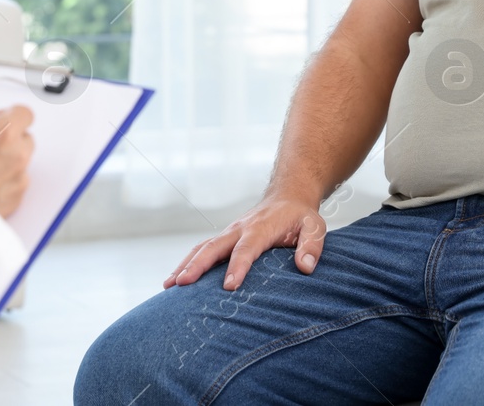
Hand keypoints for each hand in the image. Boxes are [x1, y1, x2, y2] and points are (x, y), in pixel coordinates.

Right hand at [0, 105, 34, 218]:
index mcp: (3, 134)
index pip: (24, 113)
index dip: (8, 115)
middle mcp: (17, 155)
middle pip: (24, 137)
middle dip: (8, 139)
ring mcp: (19, 179)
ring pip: (21, 161)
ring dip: (7, 160)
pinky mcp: (17, 199)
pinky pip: (16, 182)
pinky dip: (5, 181)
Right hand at [163, 191, 326, 291]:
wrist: (286, 197)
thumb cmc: (300, 217)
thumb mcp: (314, 227)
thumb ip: (311, 246)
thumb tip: (305, 267)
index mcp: (261, 228)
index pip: (247, 248)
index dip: (238, 267)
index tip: (229, 287)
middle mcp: (239, 229)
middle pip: (214, 247)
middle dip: (197, 266)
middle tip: (181, 284)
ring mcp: (229, 233)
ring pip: (202, 248)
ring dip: (185, 265)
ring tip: (168, 285)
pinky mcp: (224, 239)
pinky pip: (202, 250)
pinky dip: (187, 263)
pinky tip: (174, 280)